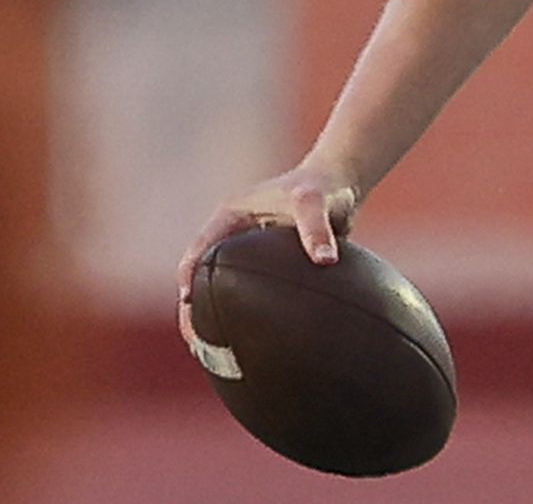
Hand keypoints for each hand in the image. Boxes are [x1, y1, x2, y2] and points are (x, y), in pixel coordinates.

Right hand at [174, 166, 357, 347]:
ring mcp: (248, 247)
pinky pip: (247, 291)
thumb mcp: (316, 203)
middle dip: (194, 308)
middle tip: (197, 344)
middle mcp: (234, 232)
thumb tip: (325, 262)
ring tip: (214, 353)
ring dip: (213, 314)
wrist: (343, 180)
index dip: (189, 280)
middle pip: (202, 274)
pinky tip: (249, 343)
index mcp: (231, 216)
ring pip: (221, 286)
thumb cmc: (325, 187)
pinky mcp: (267, 262)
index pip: (199, 251)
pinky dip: (242, 313)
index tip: (189, 308)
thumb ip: (317, 229)